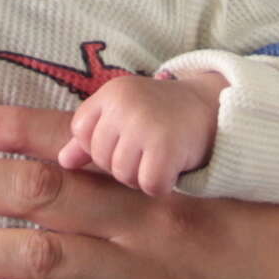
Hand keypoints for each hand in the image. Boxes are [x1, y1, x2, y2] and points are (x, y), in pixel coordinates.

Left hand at [57, 70, 226, 195]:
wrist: (216, 108)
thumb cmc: (164, 114)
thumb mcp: (126, 115)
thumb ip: (90, 137)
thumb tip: (62, 162)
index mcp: (112, 93)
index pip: (81, 133)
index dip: (101, 145)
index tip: (126, 139)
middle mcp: (126, 104)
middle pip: (102, 157)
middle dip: (124, 163)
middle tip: (149, 150)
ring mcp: (146, 124)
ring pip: (123, 175)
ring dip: (143, 175)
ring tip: (161, 158)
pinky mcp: (167, 147)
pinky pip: (149, 184)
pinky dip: (162, 185)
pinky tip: (173, 170)